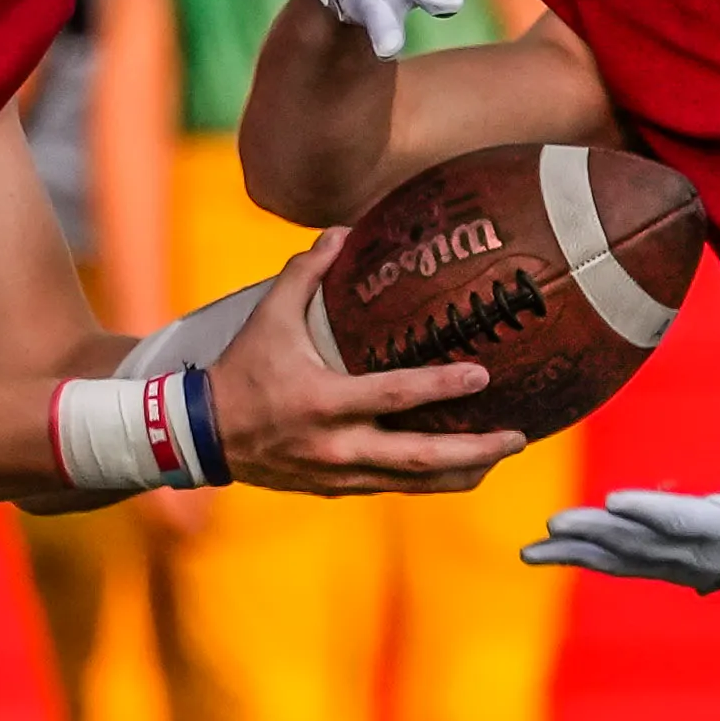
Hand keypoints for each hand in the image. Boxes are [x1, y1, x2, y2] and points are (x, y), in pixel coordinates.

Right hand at [207, 228, 524, 494]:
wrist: (203, 436)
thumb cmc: (242, 371)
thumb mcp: (267, 317)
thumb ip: (304, 272)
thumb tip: (341, 231)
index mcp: (324, 401)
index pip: (394, 396)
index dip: (440, 386)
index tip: (483, 376)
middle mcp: (338, 445)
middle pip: (419, 456)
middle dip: (473, 449)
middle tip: (516, 437)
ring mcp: (340, 474)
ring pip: (413, 482)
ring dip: (461, 471)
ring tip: (500, 455)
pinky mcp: (338, 489)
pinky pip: (394, 487)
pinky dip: (428, 480)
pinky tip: (457, 469)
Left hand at [524, 394, 719, 597]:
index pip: (682, 520)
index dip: (648, 510)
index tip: (612, 501)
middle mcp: (700, 555)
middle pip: (639, 543)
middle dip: (594, 533)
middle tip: (553, 523)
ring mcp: (683, 567)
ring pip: (622, 561)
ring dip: (577, 554)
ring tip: (532, 549)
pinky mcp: (670, 569)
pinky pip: (622, 567)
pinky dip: (586, 560)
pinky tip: (551, 554)